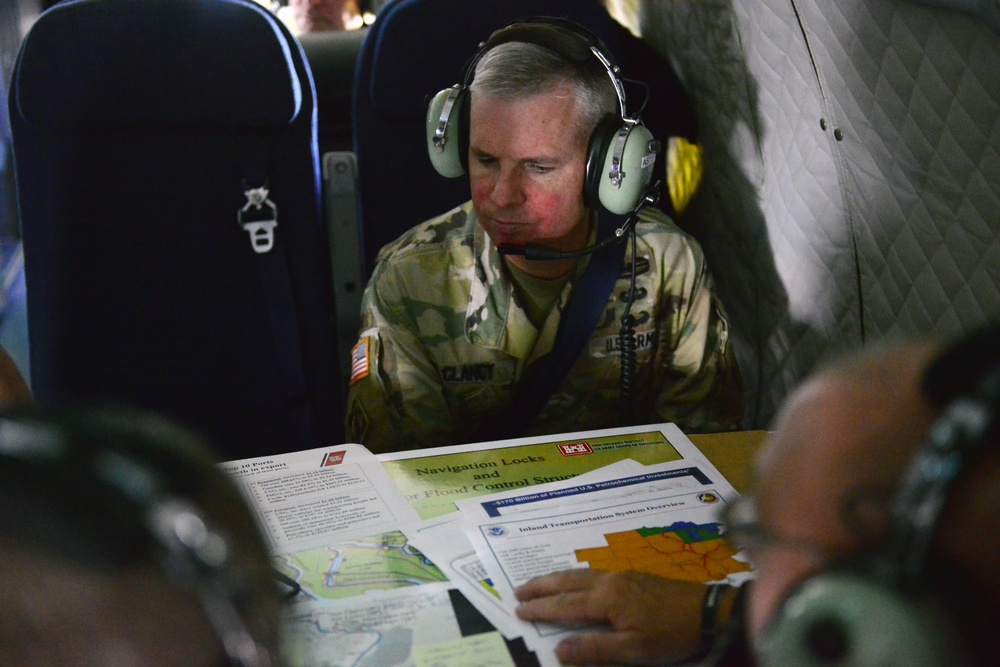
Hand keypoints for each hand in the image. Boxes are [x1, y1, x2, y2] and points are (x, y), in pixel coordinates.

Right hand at [514, 569, 704, 664]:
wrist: (709, 612)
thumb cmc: (670, 635)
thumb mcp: (633, 650)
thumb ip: (594, 649)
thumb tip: (558, 650)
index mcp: (607, 599)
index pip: (565, 604)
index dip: (541, 608)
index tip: (519, 610)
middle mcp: (610, 582)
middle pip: (568, 581)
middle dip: (542, 586)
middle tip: (519, 591)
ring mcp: (623, 576)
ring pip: (581, 574)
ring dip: (557, 579)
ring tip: (540, 583)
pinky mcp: (635, 577)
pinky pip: (594, 573)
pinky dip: (576, 576)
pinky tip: (578, 581)